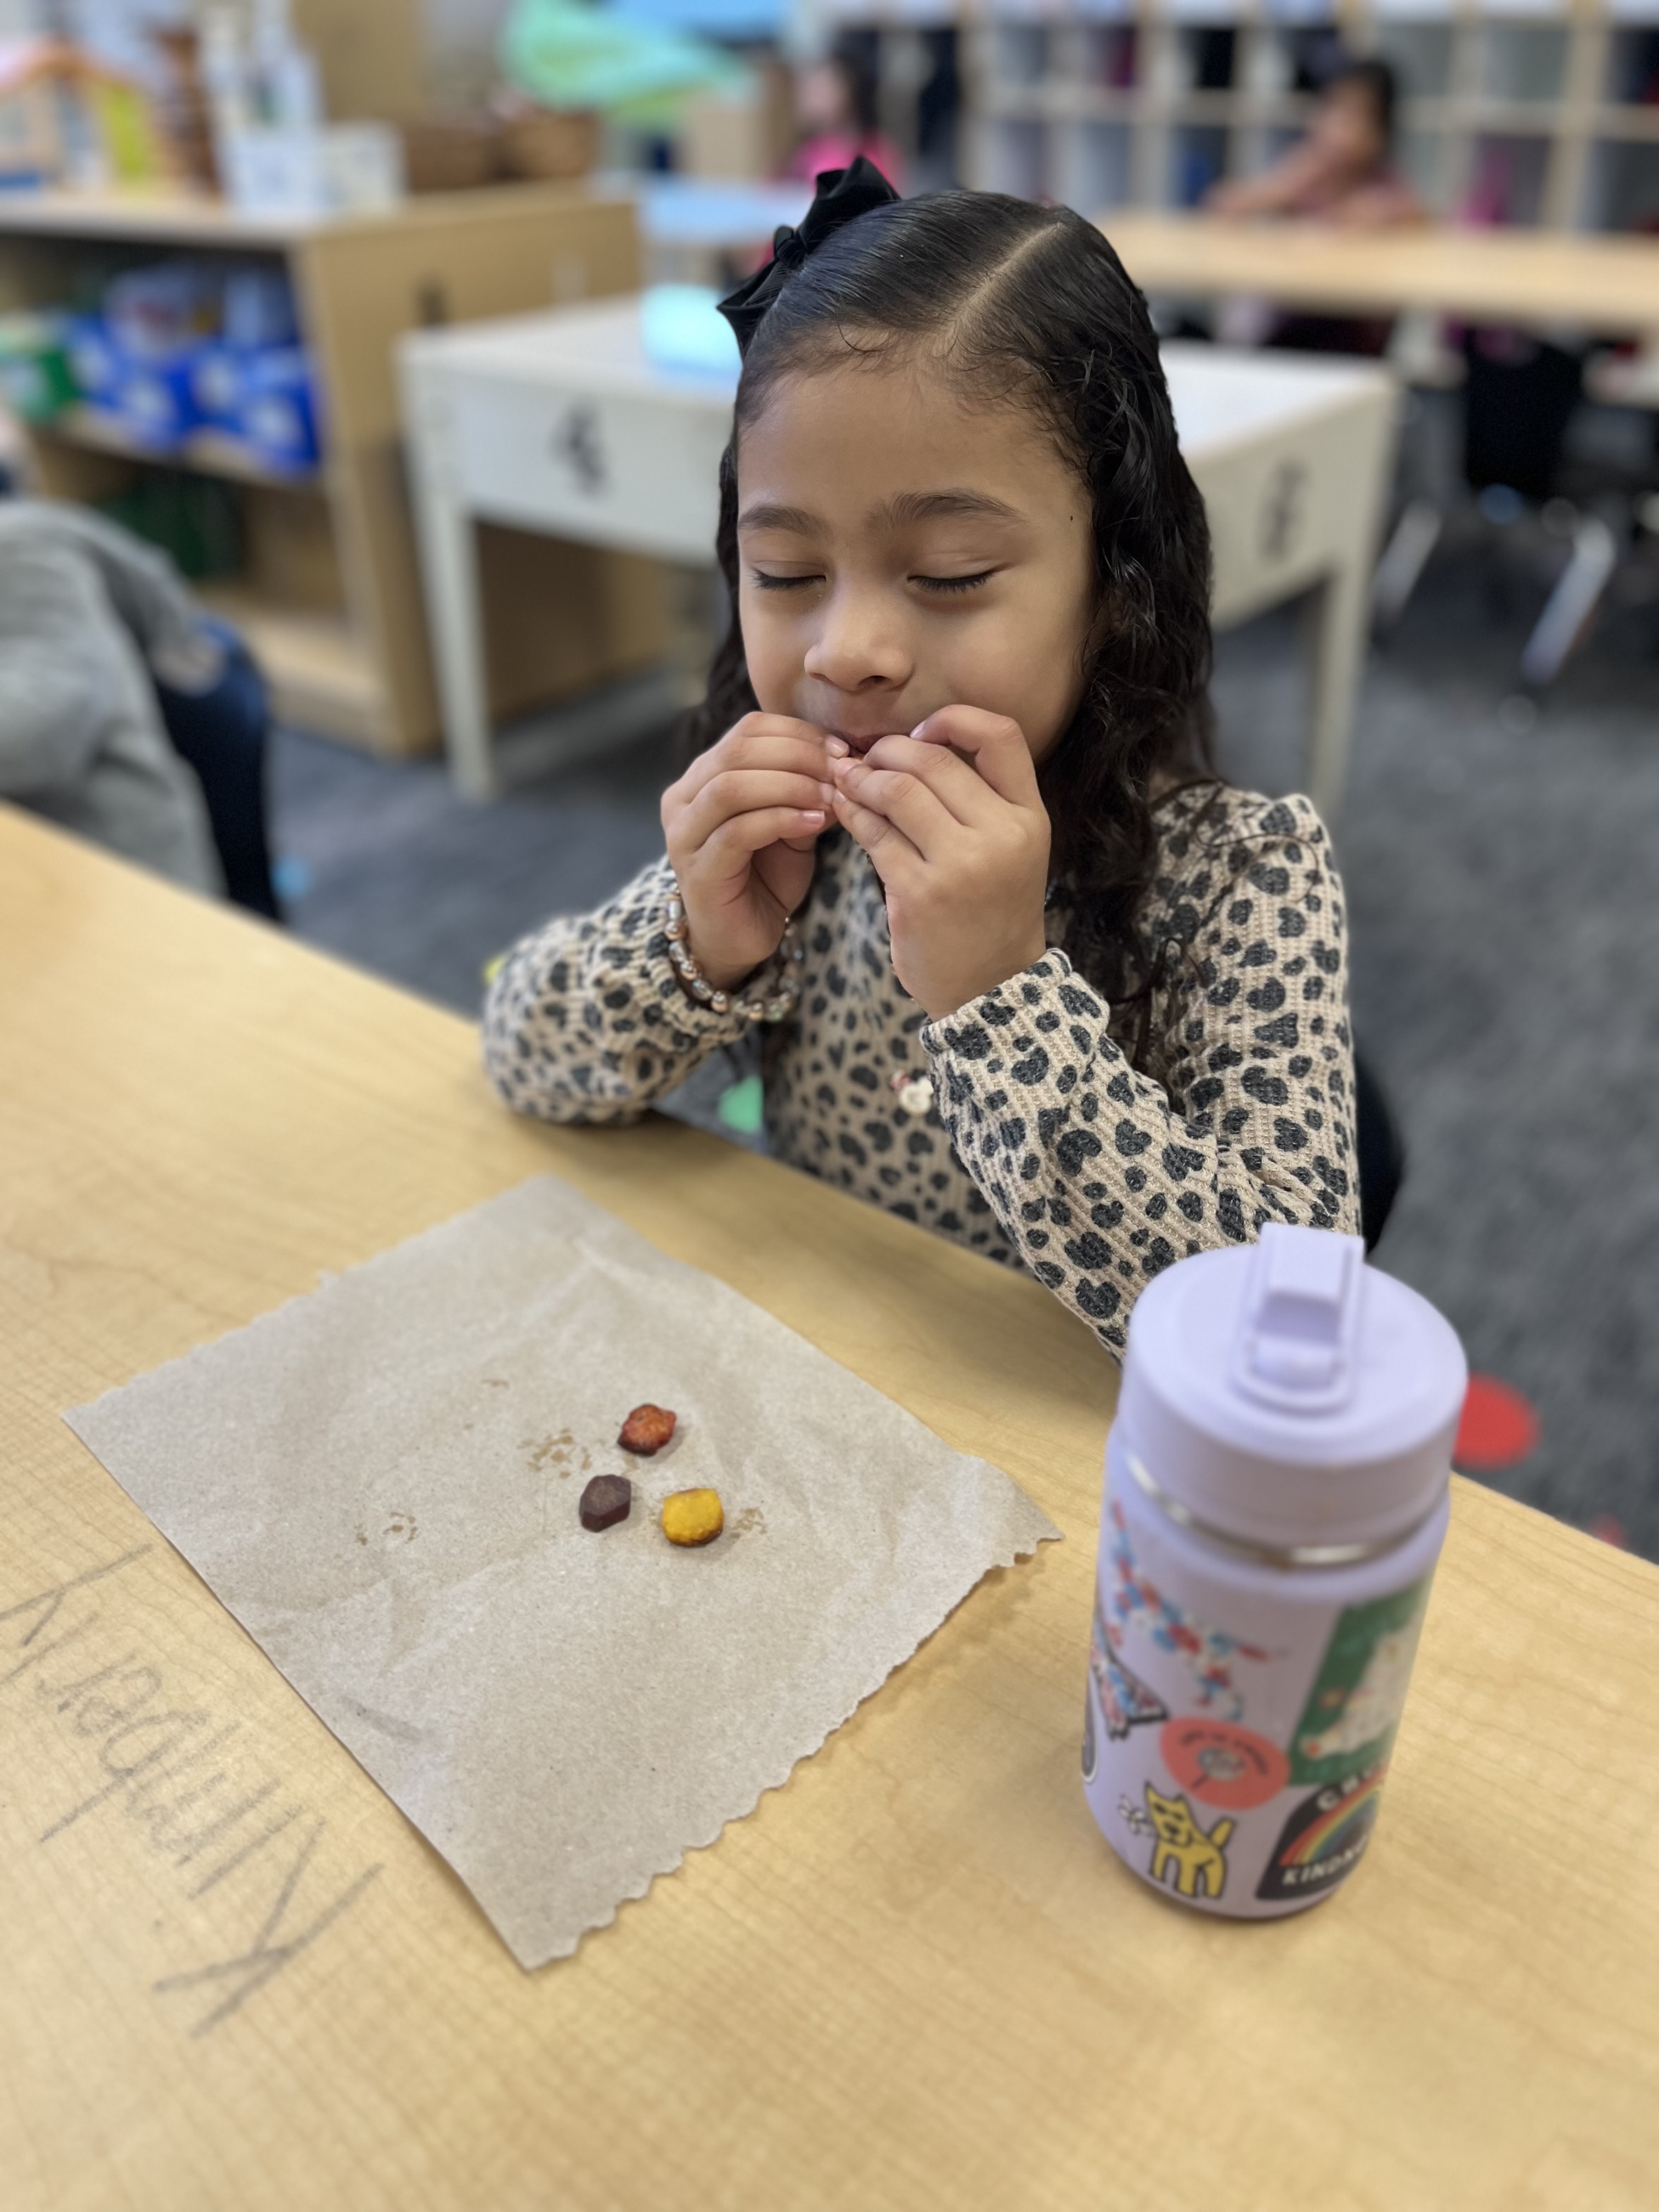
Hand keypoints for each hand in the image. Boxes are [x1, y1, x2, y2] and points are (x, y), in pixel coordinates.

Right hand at [661, 713, 833, 992]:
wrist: (740, 939)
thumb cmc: (765, 878)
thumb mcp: (793, 823)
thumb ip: (808, 790)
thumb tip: (848, 760)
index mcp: (703, 775)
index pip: (748, 729)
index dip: (798, 733)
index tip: (843, 749)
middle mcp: (684, 797)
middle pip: (739, 750)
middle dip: (799, 756)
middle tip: (842, 771)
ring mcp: (684, 834)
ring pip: (732, 785)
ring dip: (790, 785)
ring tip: (830, 797)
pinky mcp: (697, 869)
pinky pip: (738, 831)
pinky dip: (781, 820)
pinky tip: (814, 824)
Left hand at [828, 706, 1050, 1019]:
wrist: (990, 988)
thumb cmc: (992, 911)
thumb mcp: (1010, 848)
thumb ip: (978, 797)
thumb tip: (912, 742)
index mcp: (1029, 817)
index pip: (1000, 734)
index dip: (954, 719)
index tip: (923, 733)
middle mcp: (1001, 835)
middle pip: (932, 760)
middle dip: (888, 752)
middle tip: (867, 759)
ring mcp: (960, 865)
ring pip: (897, 792)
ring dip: (862, 780)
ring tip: (849, 782)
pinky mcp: (919, 893)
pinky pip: (874, 835)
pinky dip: (851, 814)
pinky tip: (844, 811)